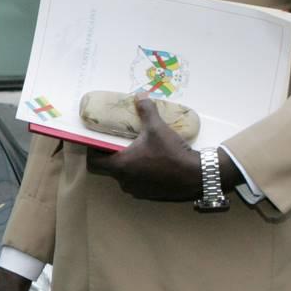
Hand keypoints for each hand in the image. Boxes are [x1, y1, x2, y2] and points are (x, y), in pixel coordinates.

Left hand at [85, 94, 214, 200]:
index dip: (92, 152)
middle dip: (110, 156)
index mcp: (120, 166)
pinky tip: (151, 163)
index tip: (97, 142)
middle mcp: (125, 182)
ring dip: (126, 166)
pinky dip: (140, 174)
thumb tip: (140, 95)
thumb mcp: (158, 128)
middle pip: (108, 169)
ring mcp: (138, 191)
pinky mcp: (150, 196)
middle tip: (117, 142)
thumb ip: (147, 111)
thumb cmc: (172, 152)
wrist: (198, 175)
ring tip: (135, 151)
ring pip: (123, 177)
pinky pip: (138, 184)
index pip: (93, 162)